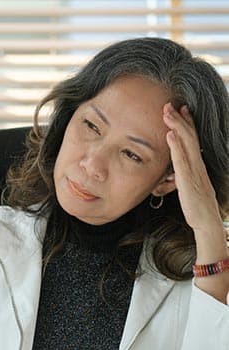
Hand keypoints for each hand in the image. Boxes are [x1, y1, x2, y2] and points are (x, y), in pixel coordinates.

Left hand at [162, 102, 222, 232]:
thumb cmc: (196, 206)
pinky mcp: (188, 180)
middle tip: (170, 104)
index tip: (181, 109)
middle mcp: (197, 164)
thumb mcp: (188, 186)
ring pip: (185, 144)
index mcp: (197, 165)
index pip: (192, 140)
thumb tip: (176, 170)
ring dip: (176, 126)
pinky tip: (169, 135)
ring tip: (167, 113)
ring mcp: (194, 171)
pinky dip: (175, 146)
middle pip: (189, 137)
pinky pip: (181, 160)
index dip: (187, 123)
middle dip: (180, 119)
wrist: (206, 222)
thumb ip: (183, 176)